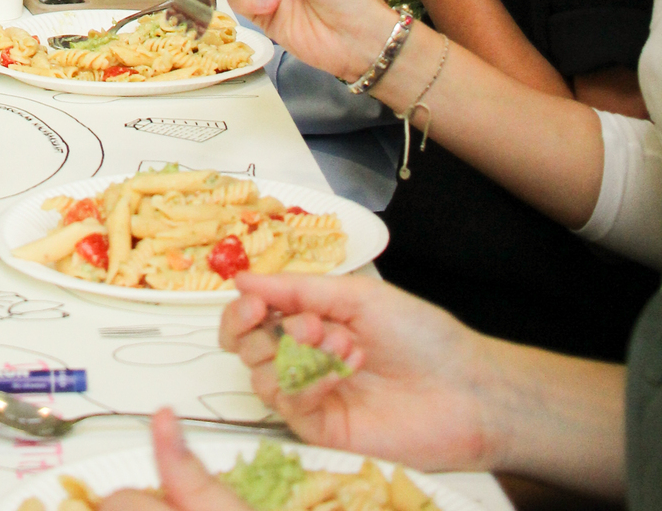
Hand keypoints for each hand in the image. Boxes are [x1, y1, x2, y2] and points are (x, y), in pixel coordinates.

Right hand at [221, 274, 498, 470]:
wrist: (465, 390)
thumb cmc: (422, 336)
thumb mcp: (358, 297)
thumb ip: (298, 288)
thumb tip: (243, 277)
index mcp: (312, 319)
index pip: (253, 316)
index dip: (243, 308)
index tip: (253, 300)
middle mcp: (306, 357)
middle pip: (246, 348)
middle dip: (261, 330)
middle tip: (308, 322)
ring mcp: (314, 395)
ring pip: (261, 378)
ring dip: (292, 354)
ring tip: (340, 343)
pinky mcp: (325, 430)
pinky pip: (290, 408)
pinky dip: (304, 384)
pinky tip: (336, 373)